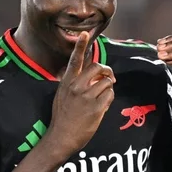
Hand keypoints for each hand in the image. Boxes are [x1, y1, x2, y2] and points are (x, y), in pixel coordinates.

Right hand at [47, 32, 115, 155]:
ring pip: (107, 82)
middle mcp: (76, 86)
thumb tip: (89, 75)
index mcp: (67, 82)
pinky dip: (109, 98)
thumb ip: (73, 83)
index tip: (85, 33)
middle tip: (109, 78)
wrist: (61, 137)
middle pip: (98, 67)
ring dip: (108, 88)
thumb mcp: (62, 95)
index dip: (80, 45)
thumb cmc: (62, 117)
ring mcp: (86, 97)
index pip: (74, 60)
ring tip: (102, 97)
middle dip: (107, 71)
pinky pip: (110, 95)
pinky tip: (103, 106)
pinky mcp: (96, 108)